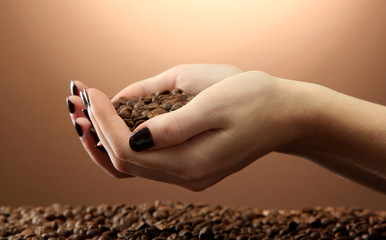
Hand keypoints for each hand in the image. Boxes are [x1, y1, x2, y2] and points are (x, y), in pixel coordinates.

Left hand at [81, 68, 304, 189]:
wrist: (284, 115)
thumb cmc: (254, 101)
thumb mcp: (215, 103)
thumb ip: (173, 125)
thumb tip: (133, 136)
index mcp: (193, 162)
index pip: (128, 150)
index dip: (103, 123)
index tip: (91, 94)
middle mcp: (187, 176)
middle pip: (124, 163)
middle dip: (96, 131)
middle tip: (80, 102)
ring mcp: (189, 175)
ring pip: (132, 166)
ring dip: (106, 140)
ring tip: (88, 114)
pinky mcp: (192, 167)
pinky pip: (146, 162)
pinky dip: (124, 144)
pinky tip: (117, 125)